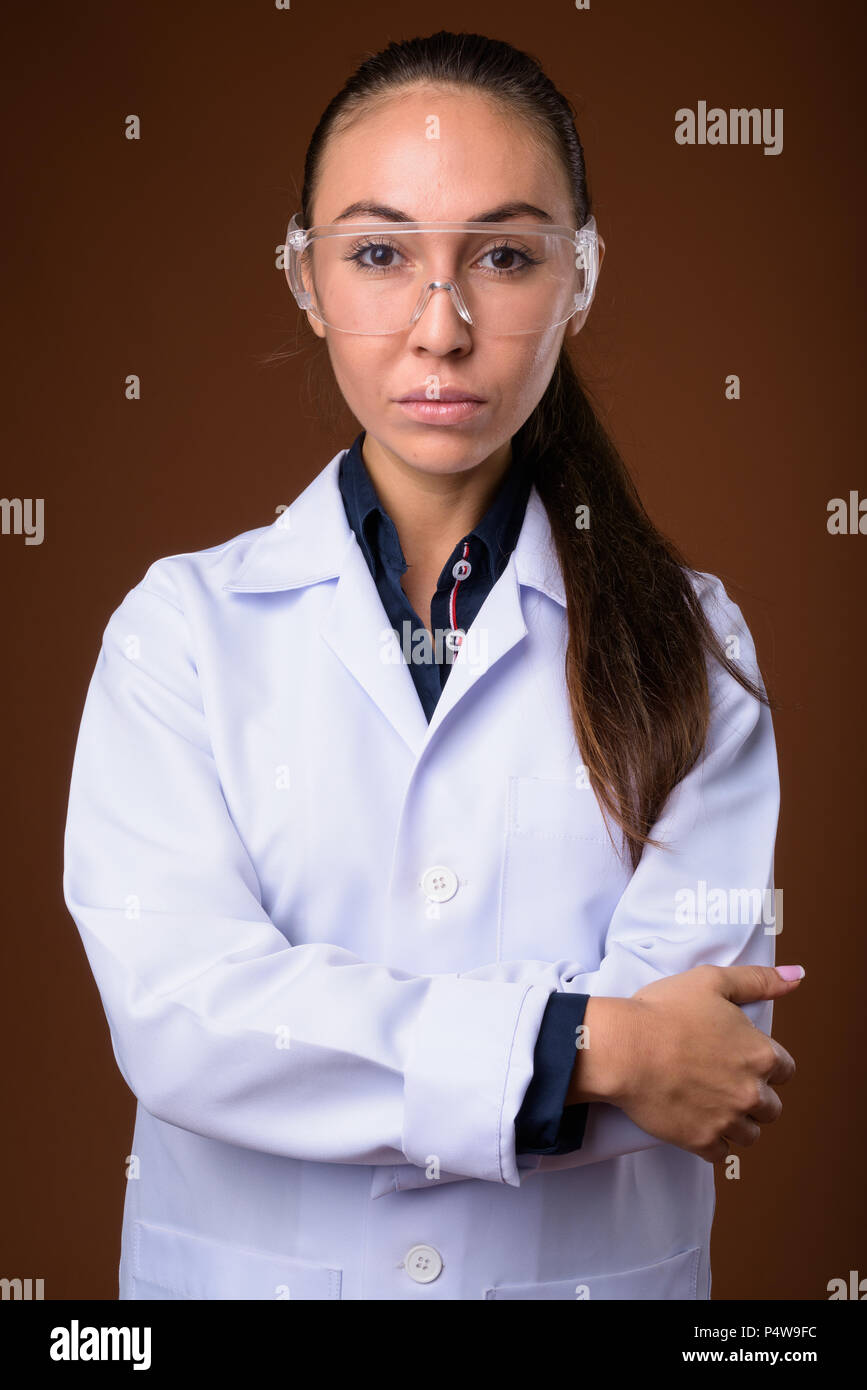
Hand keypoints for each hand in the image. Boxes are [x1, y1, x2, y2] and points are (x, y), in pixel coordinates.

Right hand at [567, 964, 801, 1162]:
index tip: (740, 1059)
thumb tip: (798, 976)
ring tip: (709, 1104)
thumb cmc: (664, 1011)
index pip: (785, 1070)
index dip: (764, 1064)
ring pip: (750, 1134)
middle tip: (722, 1082)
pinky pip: (721, 1153)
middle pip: (771, 1107)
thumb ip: (758, 980)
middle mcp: (751, 1092)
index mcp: (760, 1054)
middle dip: (752, 1096)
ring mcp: (727, 1120)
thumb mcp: (712, 981)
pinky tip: (695, 1122)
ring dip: (735, 1122)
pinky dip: (711, 1142)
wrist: (624, 1047)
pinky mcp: (701, 1141)